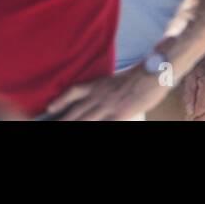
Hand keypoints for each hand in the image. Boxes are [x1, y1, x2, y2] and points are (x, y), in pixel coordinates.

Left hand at [45, 65, 167, 120]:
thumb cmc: (139, 75)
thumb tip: (97, 98)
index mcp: (99, 84)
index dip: (61, 100)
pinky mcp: (119, 116)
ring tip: (62, 129)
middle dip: (63, 119)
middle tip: (52, 123)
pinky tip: (90, 130)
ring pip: (85, 120)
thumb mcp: (117, 80)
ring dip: (73, 123)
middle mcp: (100, 95)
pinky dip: (95, 127)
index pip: (74, 92)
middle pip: (76, 111)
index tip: (50, 108)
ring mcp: (108, 106)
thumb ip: (105, 89)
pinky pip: (103, 125)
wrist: (154, 73)